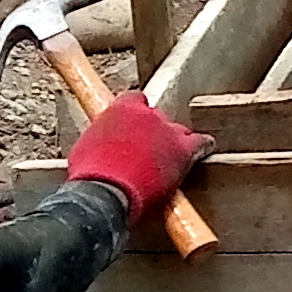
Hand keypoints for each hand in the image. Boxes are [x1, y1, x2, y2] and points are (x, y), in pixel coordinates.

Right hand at [62, 92, 211, 236]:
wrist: (105, 192)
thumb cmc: (90, 176)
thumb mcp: (86, 151)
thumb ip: (102, 142)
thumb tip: (102, 151)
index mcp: (120, 110)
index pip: (134, 99)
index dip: (135, 115)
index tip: (133, 128)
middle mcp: (147, 113)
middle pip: (157, 117)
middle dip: (154, 132)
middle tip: (147, 152)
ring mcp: (167, 130)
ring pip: (178, 131)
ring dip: (173, 143)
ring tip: (168, 159)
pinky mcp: (183, 150)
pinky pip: (200, 143)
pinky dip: (203, 147)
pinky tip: (205, 150)